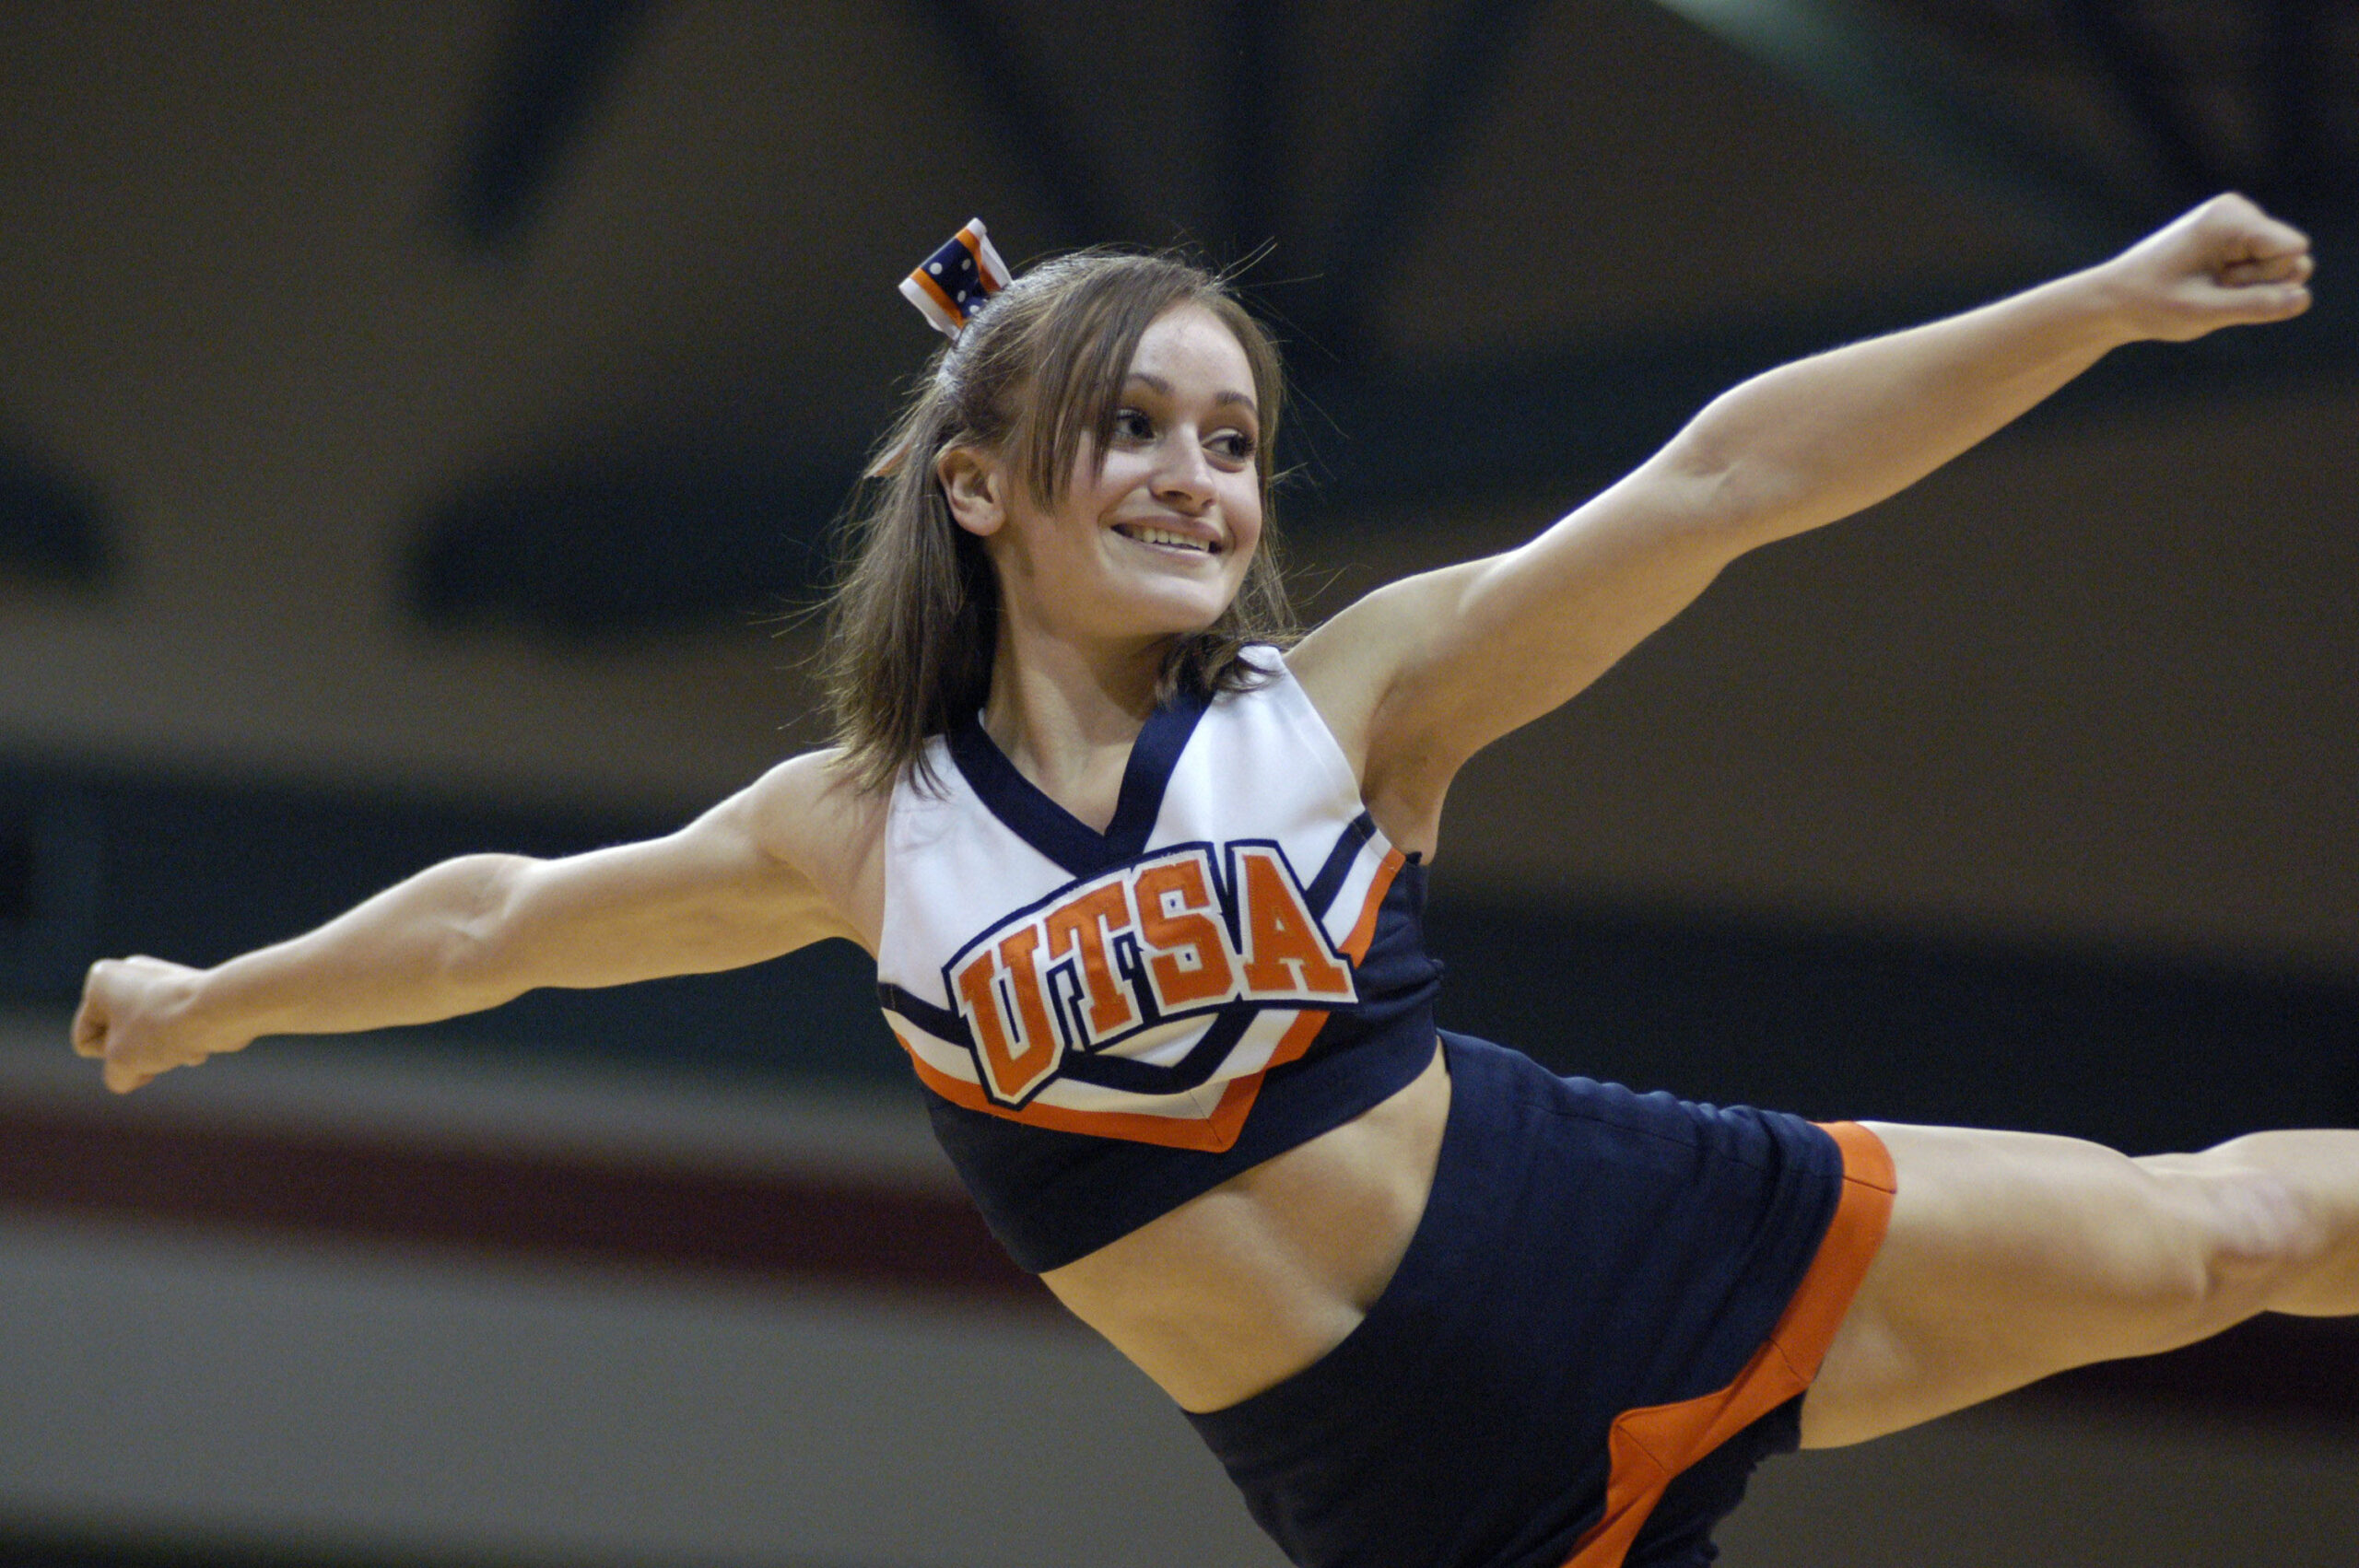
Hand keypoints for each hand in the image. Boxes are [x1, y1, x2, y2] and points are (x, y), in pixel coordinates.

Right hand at [72, 956, 246, 1093]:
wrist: (222, 1009)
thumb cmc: (162, 1028)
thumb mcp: (120, 1063)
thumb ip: (116, 1076)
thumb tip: (147, 1069)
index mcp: (100, 981)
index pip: (85, 1043)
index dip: (108, 1054)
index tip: (131, 1041)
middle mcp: (130, 975)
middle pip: (120, 1043)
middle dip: (139, 1055)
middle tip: (158, 1041)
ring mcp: (163, 984)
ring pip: (151, 1042)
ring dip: (165, 1054)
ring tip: (183, 1040)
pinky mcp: (191, 997)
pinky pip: (177, 1035)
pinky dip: (187, 1045)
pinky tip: (202, 1039)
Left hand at [2096, 193, 2313, 342]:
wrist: (2113, 300)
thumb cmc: (2149, 304)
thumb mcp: (2202, 312)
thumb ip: (2255, 306)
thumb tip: (2303, 299)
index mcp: (2230, 217)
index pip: (2293, 251)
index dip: (2263, 279)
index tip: (2218, 282)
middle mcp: (2238, 211)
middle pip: (2291, 260)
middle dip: (2255, 284)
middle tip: (2207, 289)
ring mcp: (2239, 224)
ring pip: (2283, 268)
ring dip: (2248, 288)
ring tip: (2206, 288)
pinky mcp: (2237, 240)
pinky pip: (2268, 271)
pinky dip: (2241, 286)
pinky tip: (2209, 285)